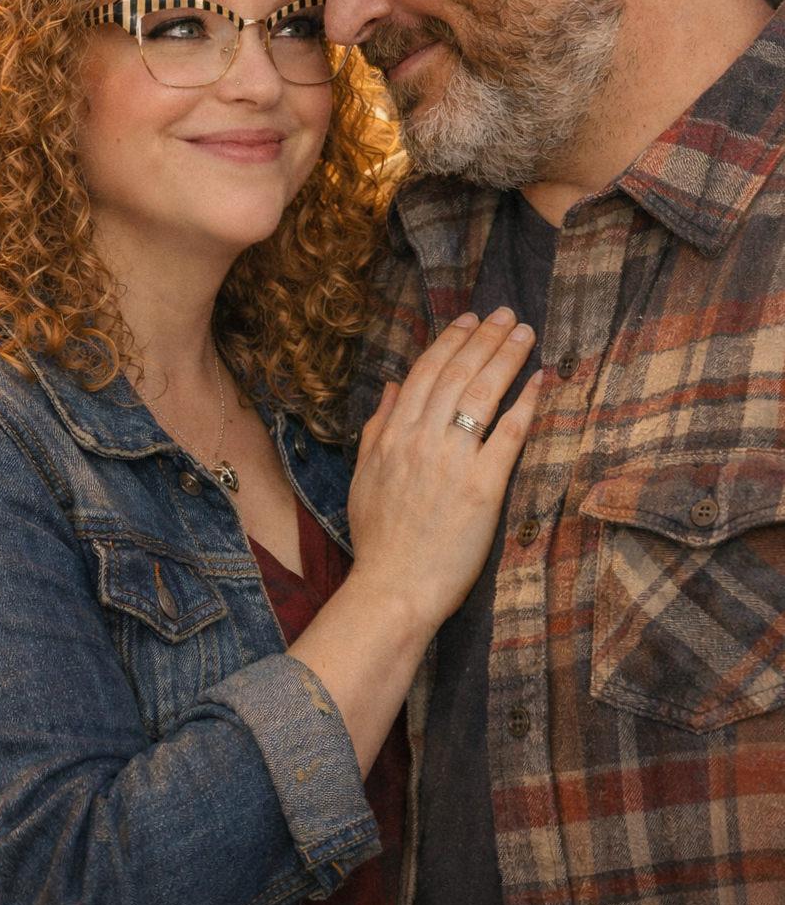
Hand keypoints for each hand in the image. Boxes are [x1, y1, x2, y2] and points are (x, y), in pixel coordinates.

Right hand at [286, 307, 539, 776]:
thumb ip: (377, 428)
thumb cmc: (379, 540)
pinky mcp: (483, 487)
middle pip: (457, 374)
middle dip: (484, 338)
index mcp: (393, 435)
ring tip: (524, 334)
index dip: (450, 341)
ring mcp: (453, 461)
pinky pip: (508, 435)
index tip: (470, 320)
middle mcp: (421, 439)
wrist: (394, 589)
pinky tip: (540, 381)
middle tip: (507, 315)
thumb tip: (392, 386)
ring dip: (505, 358)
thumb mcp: (364, 476)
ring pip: (481, 394)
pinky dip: (525, 404)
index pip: (425, 373)